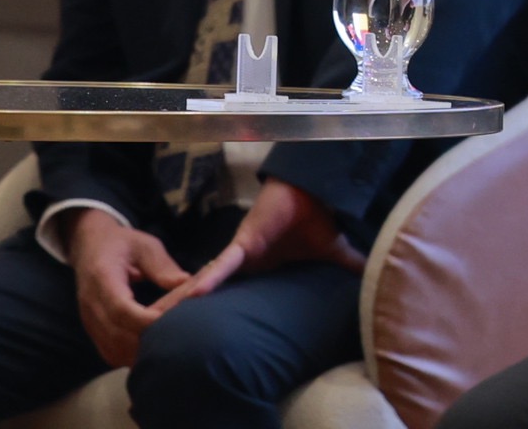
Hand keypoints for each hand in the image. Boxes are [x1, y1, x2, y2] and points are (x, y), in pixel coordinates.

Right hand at [68, 209, 191, 371]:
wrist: (89, 247)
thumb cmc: (121, 244)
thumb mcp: (144, 245)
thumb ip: (163, 266)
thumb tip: (187, 285)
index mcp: (103, 278)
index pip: (121, 309)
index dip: (147, 321)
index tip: (174, 323)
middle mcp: (91, 306)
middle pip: (118, 337)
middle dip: (150, 342)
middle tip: (179, 338)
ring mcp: (89, 322)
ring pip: (114, 351)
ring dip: (142, 353)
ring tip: (169, 348)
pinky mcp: (93, 332)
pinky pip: (111, 353)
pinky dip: (132, 357)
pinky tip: (153, 352)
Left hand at [150, 179, 361, 316]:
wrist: (314, 189)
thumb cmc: (317, 218)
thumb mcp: (333, 253)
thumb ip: (346, 268)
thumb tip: (371, 283)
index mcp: (258, 272)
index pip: (229, 299)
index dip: (210, 316)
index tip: (191, 337)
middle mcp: (242, 266)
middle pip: (207, 294)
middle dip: (182, 312)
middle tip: (156, 336)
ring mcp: (241, 256)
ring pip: (206, 283)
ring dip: (184, 301)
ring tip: (158, 321)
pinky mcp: (244, 244)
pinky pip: (223, 265)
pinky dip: (209, 279)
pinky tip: (193, 294)